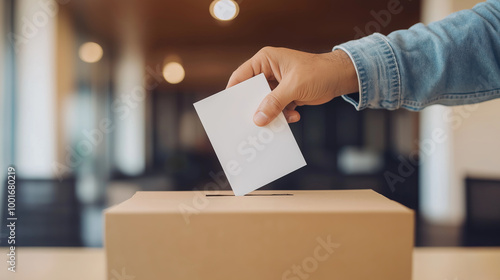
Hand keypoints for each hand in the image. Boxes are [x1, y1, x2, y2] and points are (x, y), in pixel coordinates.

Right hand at [227, 47, 358, 125]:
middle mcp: (268, 71)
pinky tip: (293, 116)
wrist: (340, 77)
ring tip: (276, 122)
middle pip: (252, 92)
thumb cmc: (318, 72)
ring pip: (264, 103)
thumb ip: (274, 103)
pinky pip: (277, 108)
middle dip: (254, 107)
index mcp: (265, 60)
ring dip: (271, 114)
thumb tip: (258, 119)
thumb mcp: (294, 87)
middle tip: (250, 122)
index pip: (242, 76)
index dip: (234, 92)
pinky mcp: (286, 94)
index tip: (229, 109)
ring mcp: (277, 84)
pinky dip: (283, 115)